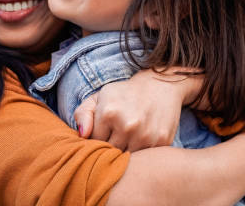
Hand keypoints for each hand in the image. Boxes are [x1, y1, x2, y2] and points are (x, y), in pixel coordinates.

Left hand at [74, 69, 201, 151]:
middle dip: (111, 146)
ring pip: (126, 158)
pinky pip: (145, 158)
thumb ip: (83, 114)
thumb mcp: (100, 97)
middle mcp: (127, 125)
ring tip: (130, 136)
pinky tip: (143, 138)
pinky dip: (142, 152)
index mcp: (108, 113)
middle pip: (110, 153)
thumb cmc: (124, 94)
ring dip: (126, 151)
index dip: (98, 138)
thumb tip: (82, 135)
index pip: (93, 143)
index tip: (105, 130)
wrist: (160, 85)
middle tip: (117, 133)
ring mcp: (146, 135)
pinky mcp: (162, 142)